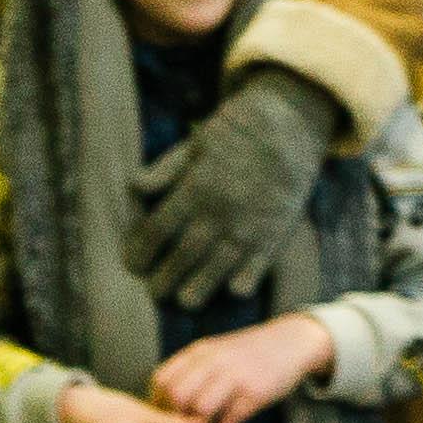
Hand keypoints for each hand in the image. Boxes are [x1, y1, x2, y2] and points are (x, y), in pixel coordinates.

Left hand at [127, 64, 336, 306]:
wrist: (289, 122)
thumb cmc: (236, 131)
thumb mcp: (194, 143)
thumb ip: (164, 170)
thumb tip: (134, 189)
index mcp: (194, 188)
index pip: (155, 231)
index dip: (138, 254)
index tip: (133, 266)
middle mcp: (218, 211)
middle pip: (181, 257)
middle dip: (162, 281)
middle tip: (155, 292)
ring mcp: (249, 224)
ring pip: (215, 270)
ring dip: (196, 290)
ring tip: (186, 300)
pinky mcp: (275, 232)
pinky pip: (256, 269)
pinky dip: (242, 284)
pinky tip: (232, 289)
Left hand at [146, 312, 327, 422]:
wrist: (292, 341)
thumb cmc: (251, 352)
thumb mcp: (217, 352)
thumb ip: (195, 371)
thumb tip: (170, 403)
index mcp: (200, 352)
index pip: (163, 379)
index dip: (158, 403)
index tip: (163, 418)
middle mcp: (214, 362)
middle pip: (177, 395)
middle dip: (175, 419)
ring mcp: (235, 376)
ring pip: (201, 409)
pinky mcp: (255, 392)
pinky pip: (229, 419)